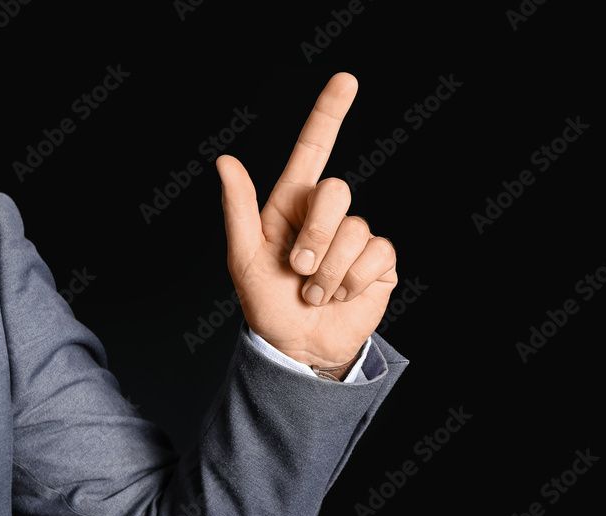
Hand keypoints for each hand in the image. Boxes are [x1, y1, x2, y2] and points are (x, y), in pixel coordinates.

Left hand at [215, 72, 396, 368]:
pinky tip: (341, 295)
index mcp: (293, 205)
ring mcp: (356, 238)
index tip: (346, 80)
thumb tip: (226, 161)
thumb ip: (239, 210)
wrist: (299, 346)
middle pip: (337, 192)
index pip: (314, 150)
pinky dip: (352, 280)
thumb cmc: (268, 304)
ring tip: (315, 293)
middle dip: (315, 236)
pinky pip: (375, 254)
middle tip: (298, 270)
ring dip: (328, 272)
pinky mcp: (379, 262)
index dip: (330, 113)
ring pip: (354, 231)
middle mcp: (328, 216)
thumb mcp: (243, 260)